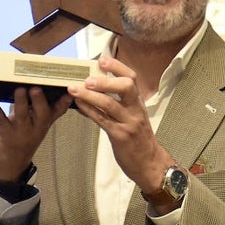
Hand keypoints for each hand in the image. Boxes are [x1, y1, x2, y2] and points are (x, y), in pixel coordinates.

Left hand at [0, 86, 69, 182]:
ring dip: (20, 101)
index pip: (58, 110)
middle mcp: (36, 128)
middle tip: (36, 87)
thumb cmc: (24, 138)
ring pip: (22, 115)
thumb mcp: (39, 125)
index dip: (64, 100)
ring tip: (19, 89)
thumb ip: (49, 109)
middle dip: (39, 100)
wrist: (11, 166)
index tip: (68, 89)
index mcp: (45, 122)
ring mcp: (21, 132)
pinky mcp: (5, 134)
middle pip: (42, 112)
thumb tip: (60, 91)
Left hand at [67, 56, 174, 193]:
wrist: (150, 164)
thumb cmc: (139, 140)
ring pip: (110, 104)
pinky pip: (102, 121)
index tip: (103, 60)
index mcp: (138, 103)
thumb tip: (96, 89)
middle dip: (106, 80)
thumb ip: (119, 104)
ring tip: (74, 89)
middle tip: (88, 78)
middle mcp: (135, 110)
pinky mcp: (120, 137)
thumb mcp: (133, 117)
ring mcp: (129, 123)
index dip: (118, 67)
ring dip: (90, 95)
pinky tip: (78, 105)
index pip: (132, 79)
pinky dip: (89, 111)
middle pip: (126, 87)